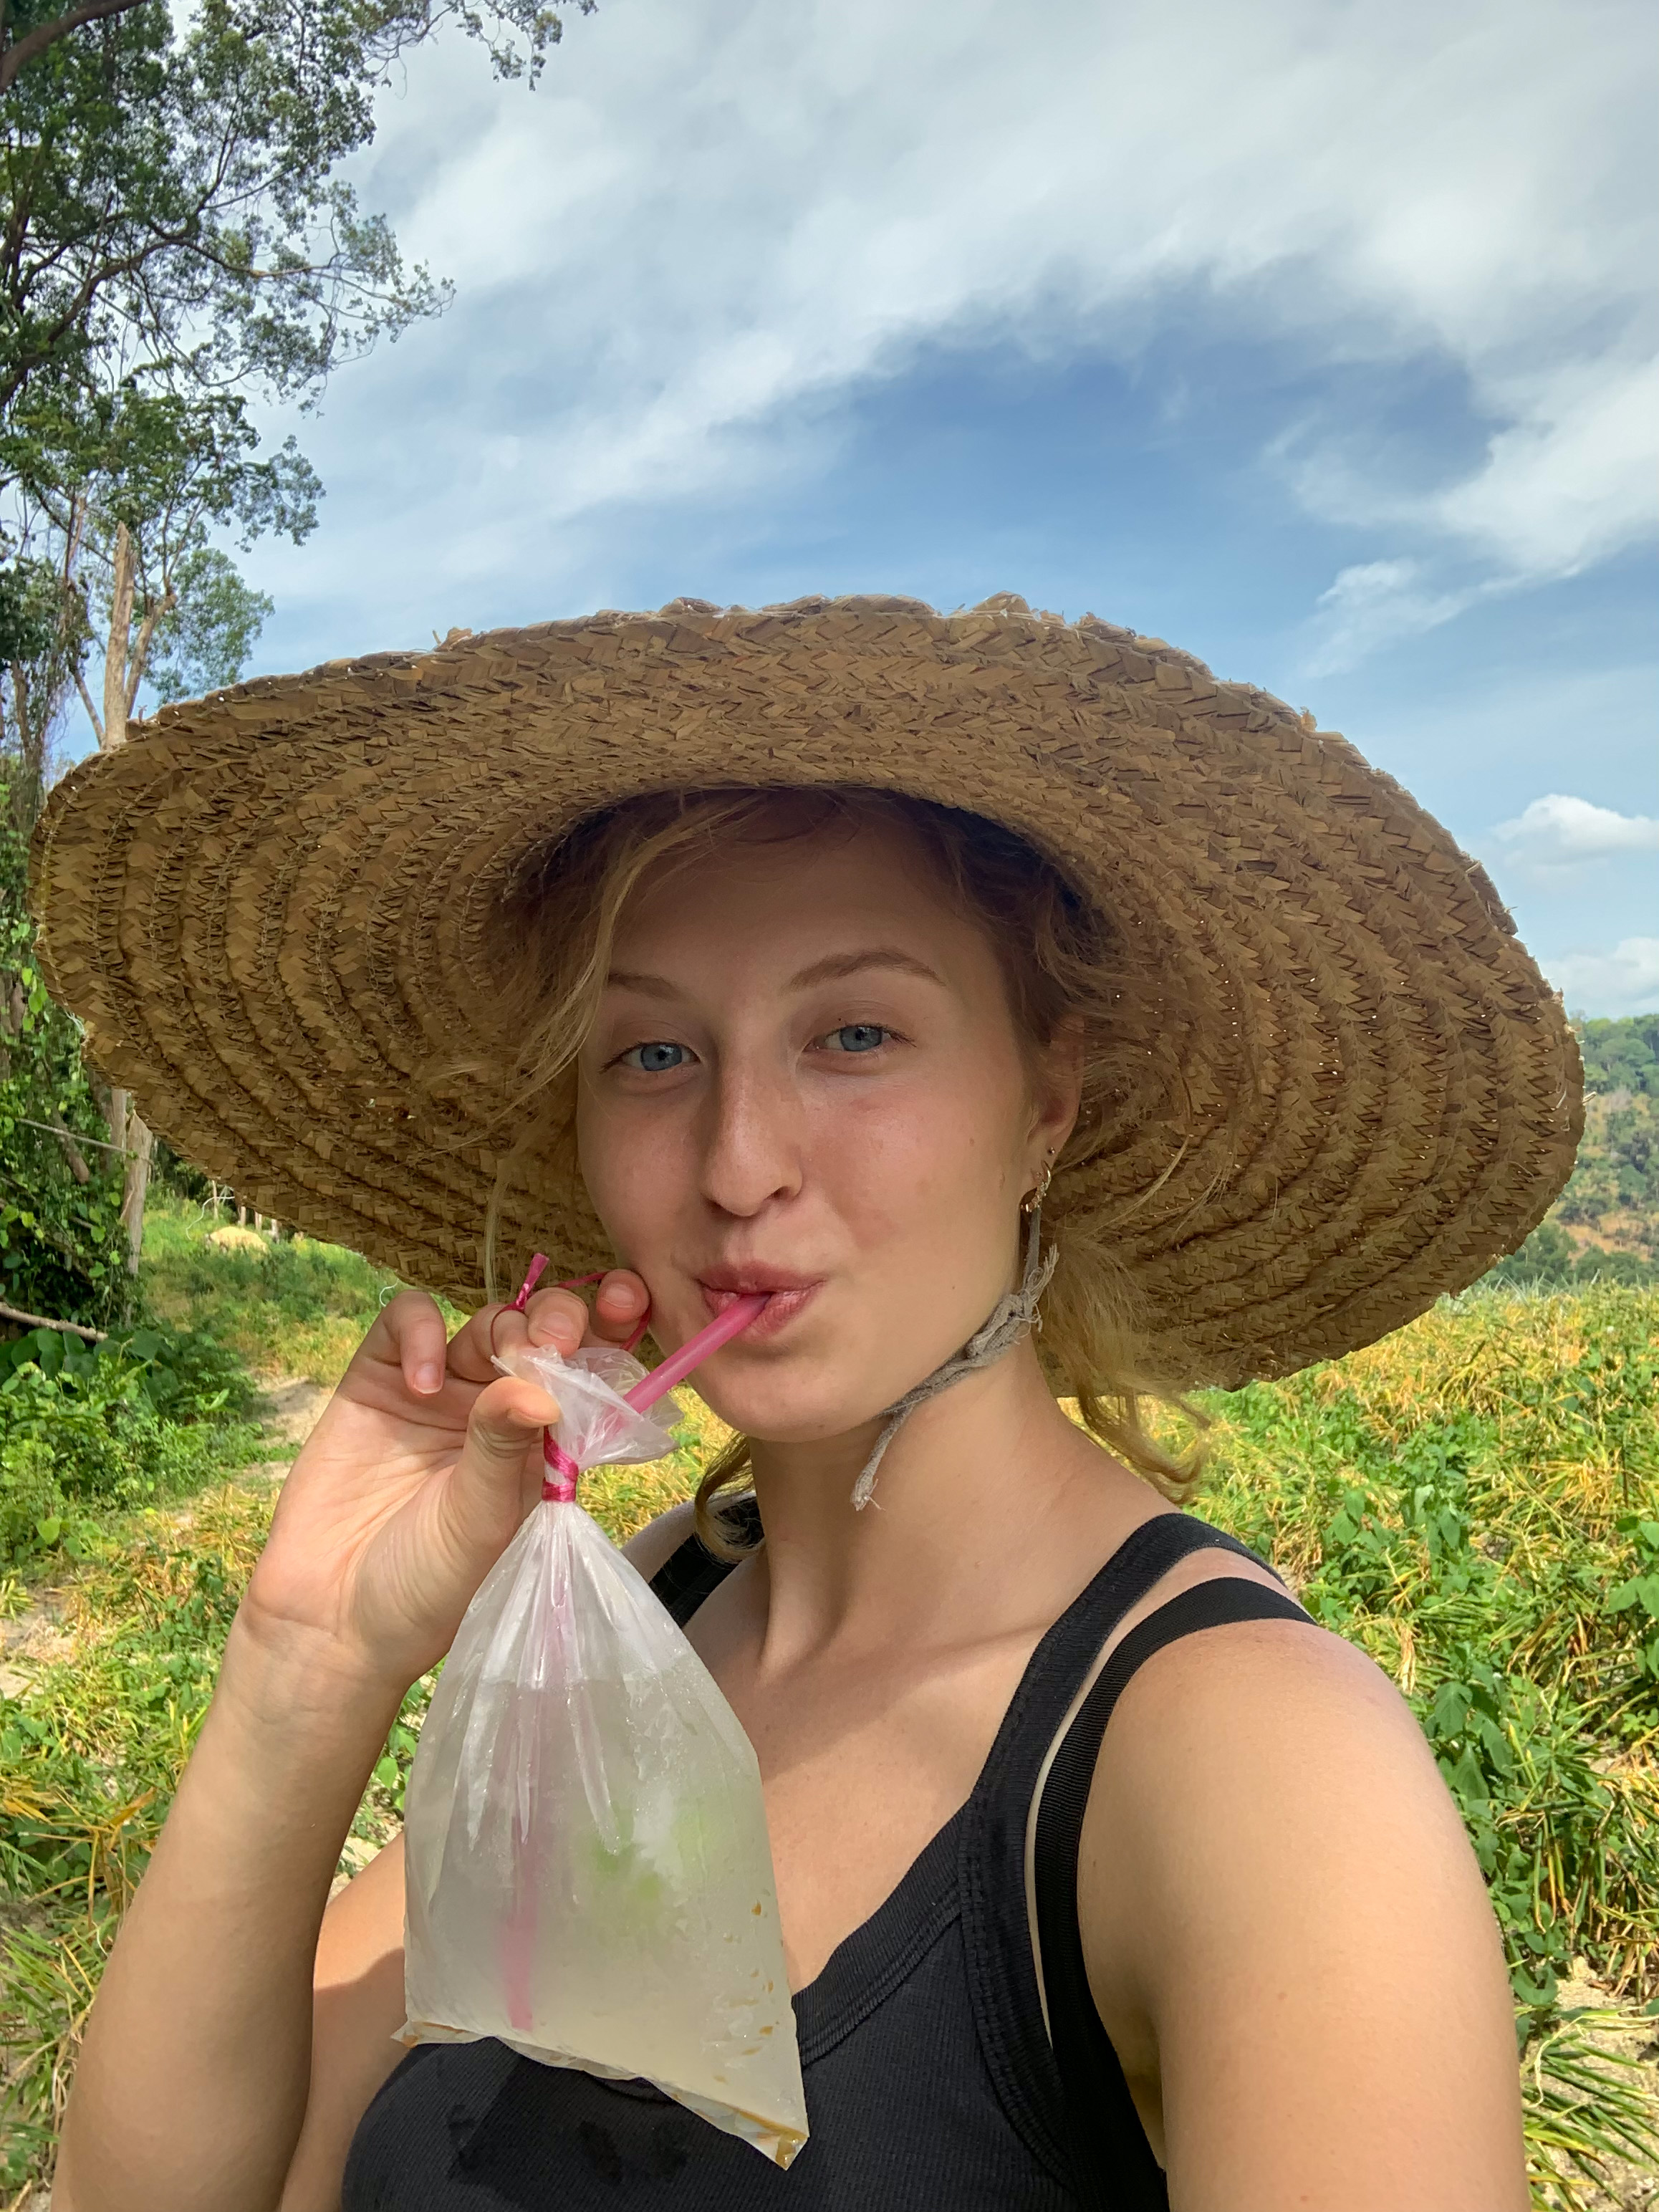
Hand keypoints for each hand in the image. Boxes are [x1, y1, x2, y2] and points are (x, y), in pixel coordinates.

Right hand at [235, 1270, 651, 1696]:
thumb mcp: (484, 1521)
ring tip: (501, 1358)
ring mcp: (441, 1389)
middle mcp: (499, 1408)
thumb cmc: (429, 1585)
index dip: (613, 1328)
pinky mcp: (379, 1378)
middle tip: (556, 1340)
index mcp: (544, 1443)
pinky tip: (422, 1382)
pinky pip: (405, 1320)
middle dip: (560, 1319)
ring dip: (503, 1324)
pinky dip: (420, 1332)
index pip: (592, 1369)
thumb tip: (543, 1389)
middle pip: (543, 1331)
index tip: (627, 1305)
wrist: (334, 1619)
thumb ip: (507, 1449)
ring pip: (485, 1320)